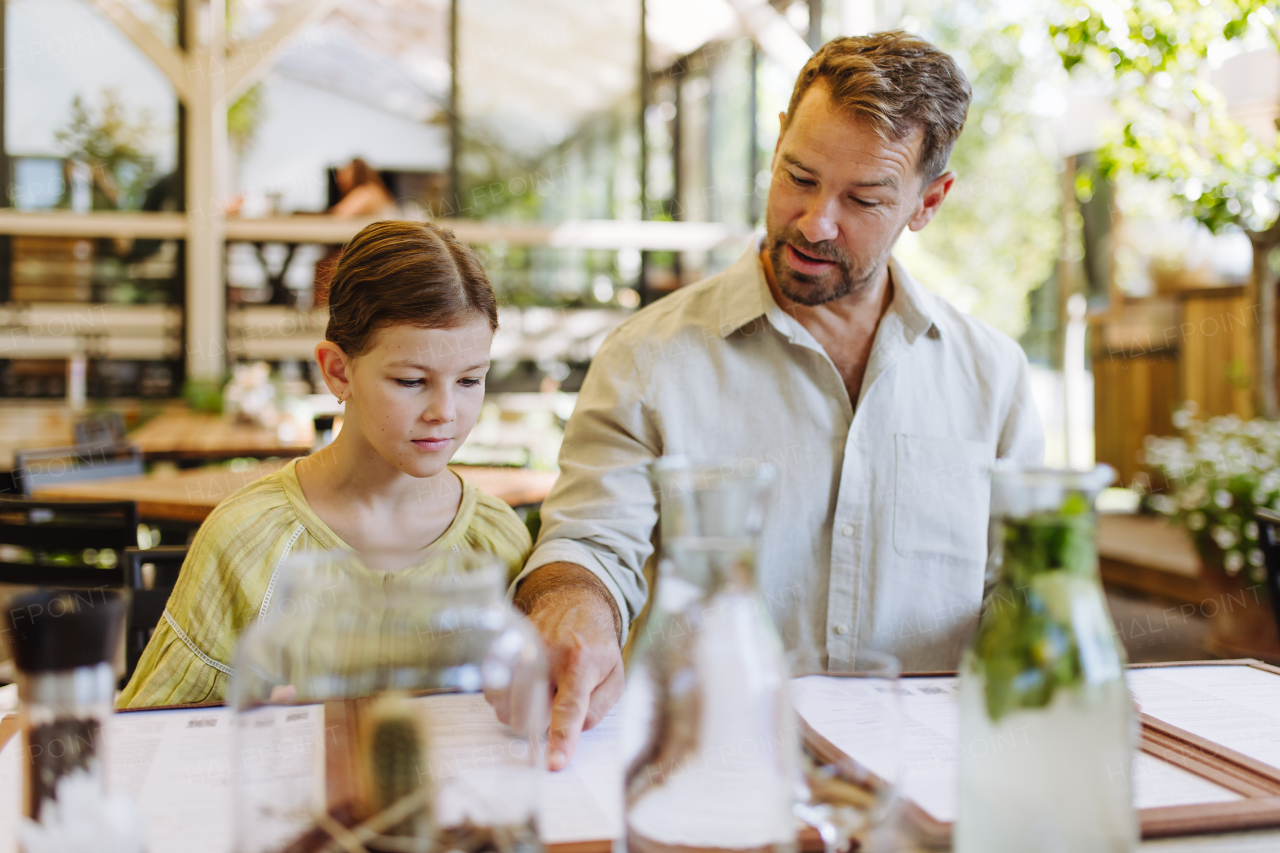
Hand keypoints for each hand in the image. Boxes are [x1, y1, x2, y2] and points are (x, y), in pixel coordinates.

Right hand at [513, 563, 624, 770]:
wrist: (574, 601)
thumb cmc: (596, 645)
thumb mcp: (614, 676)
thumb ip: (598, 709)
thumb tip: (573, 731)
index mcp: (581, 663)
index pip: (569, 708)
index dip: (561, 739)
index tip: (554, 764)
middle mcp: (547, 654)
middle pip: (530, 714)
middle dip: (540, 723)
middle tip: (552, 706)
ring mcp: (520, 649)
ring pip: (506, 706)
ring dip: (521, 713)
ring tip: (538, 694)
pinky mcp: (503, 647)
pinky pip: (492, 690)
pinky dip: (504, 699)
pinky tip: (520, 689)